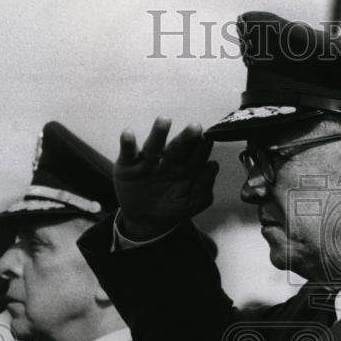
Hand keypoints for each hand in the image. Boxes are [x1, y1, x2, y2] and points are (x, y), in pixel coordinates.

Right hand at [114, 117, 219, 239]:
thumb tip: (213, 166)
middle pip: (178, 147)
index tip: (210, 138)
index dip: (203, 147)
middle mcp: (168, 161)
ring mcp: (148, 162)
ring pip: (153, 145)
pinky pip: (128, 153)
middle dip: (187, 137)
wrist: (145, 220)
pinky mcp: (127, 165)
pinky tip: (128, 133)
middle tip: (196, 127)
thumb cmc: (172, 206)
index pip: (196, 154)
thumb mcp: (191, 202)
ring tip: (164, 120)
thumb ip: (204, 187)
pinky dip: (127, 143)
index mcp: (186, 167)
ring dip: (159, 133)